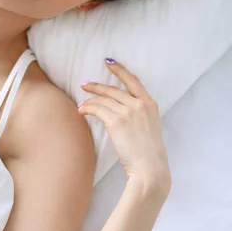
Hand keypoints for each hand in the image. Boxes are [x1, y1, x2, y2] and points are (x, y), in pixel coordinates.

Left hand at [78, 59, 170, 190]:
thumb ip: (140, 116)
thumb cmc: (149, 154)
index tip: (109, 62)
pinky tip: (82, 110)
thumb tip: (123, 113)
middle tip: (84, 84)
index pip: (133, 81)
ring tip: (81, 103)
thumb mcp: (150, 128)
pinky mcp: (116, 121)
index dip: (120, 70)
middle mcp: (139, 105)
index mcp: (150, 104)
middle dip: (96, 86)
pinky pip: (97, 109)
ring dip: (90, 100)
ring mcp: (128, 112)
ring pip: (103, 100)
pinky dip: (87, 108)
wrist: (150, 168)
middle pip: (113, 89)